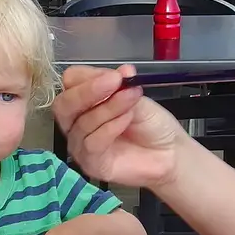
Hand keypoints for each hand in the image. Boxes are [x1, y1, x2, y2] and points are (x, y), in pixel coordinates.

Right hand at [51, 66, 183, 189]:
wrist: (170, 151)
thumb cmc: (151, 124)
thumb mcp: (135, 96)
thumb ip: (120, 85)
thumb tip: (121, 70)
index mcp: (84, 102)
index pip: (69, 83)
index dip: (87, 77)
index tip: (114, 75)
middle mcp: (76, 123)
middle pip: (63, 105)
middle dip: (88, 91)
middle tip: (115, 82)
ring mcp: (81, 145)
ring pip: (82, 123)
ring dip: (109, 108)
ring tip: (131, 99)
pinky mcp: (91, 164)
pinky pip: (92, 143)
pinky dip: (110, 127)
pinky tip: (127, 119)